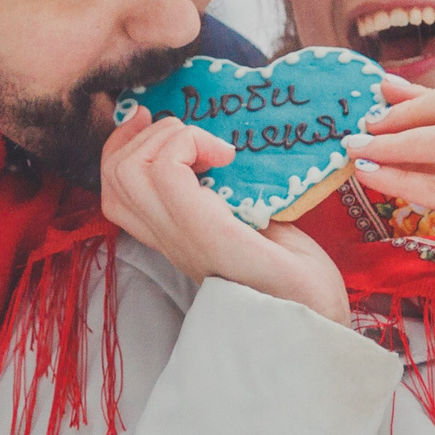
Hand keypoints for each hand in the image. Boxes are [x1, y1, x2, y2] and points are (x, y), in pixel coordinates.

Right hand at [101, 109, 350, 323]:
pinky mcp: (208, 234)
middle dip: (143, 135)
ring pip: (129, 170)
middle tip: (192, 135)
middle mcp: (170, 240)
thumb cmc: (299, 276)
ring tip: (211, 148)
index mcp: (175, 236)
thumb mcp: (255, 223)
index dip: (121, 144)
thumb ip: (230, 194)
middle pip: (114, 176)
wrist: (321, 316)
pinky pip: (166, 172)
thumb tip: (223, 150)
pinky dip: (191, 144)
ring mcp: (184, 239)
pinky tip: (227, 156)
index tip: (152, 118)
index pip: (113, 189)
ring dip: (168, 138)